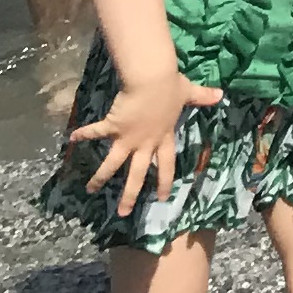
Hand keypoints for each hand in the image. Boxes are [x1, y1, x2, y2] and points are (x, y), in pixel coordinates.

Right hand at [70, 61, 224, 211]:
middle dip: (129, 195)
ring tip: (89, 190)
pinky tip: (71, 138)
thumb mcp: (188, 92)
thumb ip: (203, 97)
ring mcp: (128, 138)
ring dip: (100, 177)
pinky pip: (96, 132)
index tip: (163, 198)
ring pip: (112, 164)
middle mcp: (145, 143)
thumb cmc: (171, 86)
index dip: (165, 181)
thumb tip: (221, 95)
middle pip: (137, 175)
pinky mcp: (114, 127)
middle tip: (122, 213)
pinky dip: (84, 134)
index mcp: (163, 137)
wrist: (152, 79)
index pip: (166, 165)